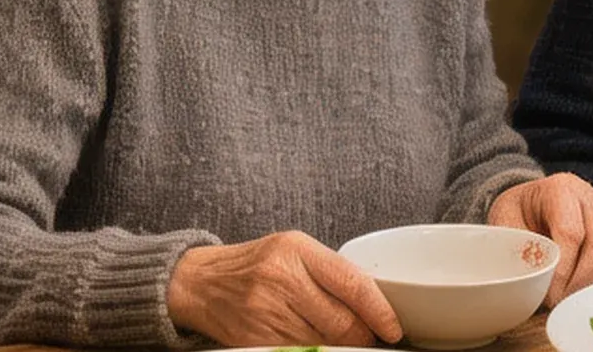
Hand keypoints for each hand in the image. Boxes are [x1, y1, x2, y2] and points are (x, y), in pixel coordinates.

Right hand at [165, 231, 401, 345]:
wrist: (199, 283)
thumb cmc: (255, 263)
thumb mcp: (293, 249)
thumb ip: (330, 271)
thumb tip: (373, 302)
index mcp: (297, 250)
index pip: (352, 283)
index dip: (379, 311)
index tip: (393, 328)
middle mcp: (282, 280)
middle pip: (341, 322)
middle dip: (363, 336)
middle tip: (373, 338)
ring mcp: (266, 312)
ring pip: (323, 343)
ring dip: (341, 348)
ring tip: (346, 341)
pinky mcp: (255, 340)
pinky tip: (318, 345)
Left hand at [489, 173, 592, 306]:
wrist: (532, 201)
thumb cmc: (519, 212)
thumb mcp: (505, 222)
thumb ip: (517, 248)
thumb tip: (529, 281)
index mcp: (562, 189)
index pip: (571, 232)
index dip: (562, 269)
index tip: (549, 294)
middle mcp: (592, 199)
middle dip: (581, 282)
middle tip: (560, 302)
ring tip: (568, 300)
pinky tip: (582, 292)